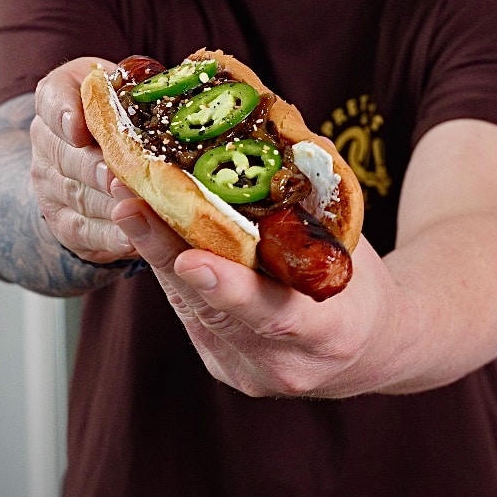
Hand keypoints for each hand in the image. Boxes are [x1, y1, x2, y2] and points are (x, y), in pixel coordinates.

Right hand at [31, 57, 139, 264]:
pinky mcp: (64, 221)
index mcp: (61, 98)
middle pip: (68, 156)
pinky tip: (130, 240)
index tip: (79, 126)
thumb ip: (142, 85)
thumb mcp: (128, 86)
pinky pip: (81, 231)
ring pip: (77, 196)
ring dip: (107, 205)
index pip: (53, 97)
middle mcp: (48, 141)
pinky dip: (107, 237)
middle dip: (96, 169)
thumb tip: (184, 86)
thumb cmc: (126, 112)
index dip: (64, 112)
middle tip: (121, 178)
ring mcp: (51, 184)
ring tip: (136, 207)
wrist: (96, 150)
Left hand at [113, 192, 398, 398]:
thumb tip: (279, 123)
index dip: (230, 289)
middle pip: (214, 311)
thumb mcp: (352, 241)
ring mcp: (250, 372)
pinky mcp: (224, 365)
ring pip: (191, 310)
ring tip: (125, 200)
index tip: (189, 258)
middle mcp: (286, 364)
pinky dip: (169, 269)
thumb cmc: (361, 283)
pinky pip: (190, 314)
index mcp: (332, 333)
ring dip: (154, 253)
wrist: (372, 347)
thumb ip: (316, 192)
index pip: (278, 315)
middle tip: (128, 201)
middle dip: (165, 253)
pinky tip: (147, 229)